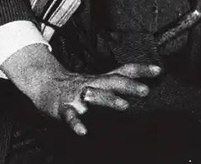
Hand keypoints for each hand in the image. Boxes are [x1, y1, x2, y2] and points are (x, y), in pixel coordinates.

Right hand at [3, 44, 159, 135]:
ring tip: (124, 106)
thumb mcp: (96, 82)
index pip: (123, 71)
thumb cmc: (74, 86)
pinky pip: (70, 116)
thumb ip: (116, 83)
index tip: (158, 70)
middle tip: (145, 91)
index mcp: (100, 79)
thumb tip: (142, 85)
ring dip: (108, 100)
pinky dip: (76, 123)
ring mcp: (77, 96)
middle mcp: (91, 84)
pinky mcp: (63, 107)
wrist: (42, 83)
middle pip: (111, 81)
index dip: (140, 70)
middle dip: (128, 85)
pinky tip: (83, 131)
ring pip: (94, 96)